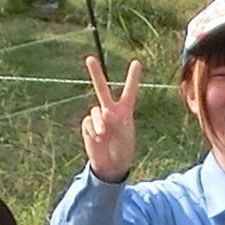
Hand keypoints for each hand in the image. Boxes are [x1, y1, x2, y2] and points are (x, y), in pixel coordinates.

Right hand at [80, 54, 142, 182]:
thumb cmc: (123, 151)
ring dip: (98, 123)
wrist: (110, 166)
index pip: (129, 92)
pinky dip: (92, 130)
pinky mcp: (88, 126)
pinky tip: (97, 139)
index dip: (132, 77)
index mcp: (125, 112)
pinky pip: (87, 122)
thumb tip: (104, 111)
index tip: (136, 62)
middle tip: (89, 58)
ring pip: (94, 111)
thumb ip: (117, 122)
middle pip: (102, 89)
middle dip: (95, 73)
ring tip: (102, 135)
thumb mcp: (125, 136)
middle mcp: (110, 111)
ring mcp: (98, 118)